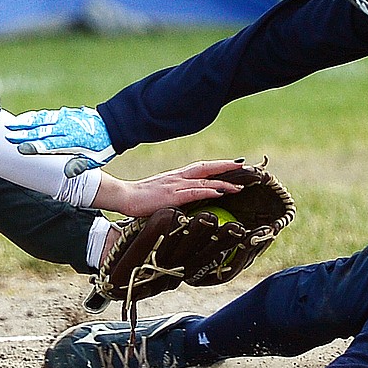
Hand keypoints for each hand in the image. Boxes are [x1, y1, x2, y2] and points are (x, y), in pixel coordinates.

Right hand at [5, 106, 114, 177]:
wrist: (114, 126)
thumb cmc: (101, 147)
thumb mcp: (94, 160)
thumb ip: (80, 166)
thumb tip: (66, 173)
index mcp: (74, 141)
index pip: (51, 145)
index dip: (35, 147)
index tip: (20, 149)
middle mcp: (68, 128)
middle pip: (42, 131)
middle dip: (24, 134)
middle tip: (8, 136)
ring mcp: (66, 119)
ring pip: (42, 120)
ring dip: (26, 123)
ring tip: (11, 126)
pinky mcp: (65, 114)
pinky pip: (48, 115)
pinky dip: (35, 116)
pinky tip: (25, 119)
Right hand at [94, 159, 243, 216]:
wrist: (124, 196)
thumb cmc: (140, 199)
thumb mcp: (162, 194)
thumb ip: (175, 195)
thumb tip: (189, 202)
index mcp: (176, 176)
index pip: (201, 167)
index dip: (218, 165)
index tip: (234, 165)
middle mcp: (178, 177)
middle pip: (206, 168)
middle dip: (225, 167)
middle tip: (244, 166)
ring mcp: (175, 185)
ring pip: (204, 180)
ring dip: (223, 182)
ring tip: (239, 186)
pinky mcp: (171, 196)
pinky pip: (194, 192)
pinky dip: (208, 190)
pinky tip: (220, 192)